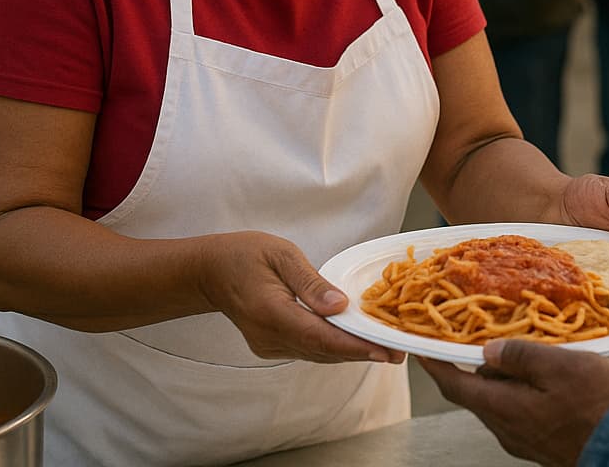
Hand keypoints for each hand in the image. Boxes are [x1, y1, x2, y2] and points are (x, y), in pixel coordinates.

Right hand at [197, 231, 401, 363]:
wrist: (210, 272)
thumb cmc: (245, 255)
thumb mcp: (280, 255)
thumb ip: (311, 282)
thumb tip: (341, 305)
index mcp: (272, 313)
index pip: (321, 337)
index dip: (355, 346)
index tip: (385, 351)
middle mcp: (270, 337)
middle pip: (323, 351)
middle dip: (362, 352)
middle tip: (398, 352)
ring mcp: (269, 346)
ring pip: (318, 354)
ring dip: (351, 353)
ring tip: (386, 348)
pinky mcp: (271, 346)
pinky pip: (309, 350)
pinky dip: (334, 347)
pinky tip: (356, 340)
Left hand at [422, 340, 608, 466]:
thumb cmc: (599, 405)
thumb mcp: (559, 365)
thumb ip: (520, 356)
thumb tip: (488, 350)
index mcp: (503, 408)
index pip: (455, 384)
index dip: (435, 364)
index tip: (422, 347)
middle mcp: (507, 429)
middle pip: (479, 392)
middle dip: (477, 364)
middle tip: (485, 334)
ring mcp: (525, 440)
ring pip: (502, 402)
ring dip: (505, 377)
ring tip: (523, 349)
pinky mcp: (543, 444)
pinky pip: (521, 412)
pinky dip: (522, 390)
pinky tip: (545, 376)